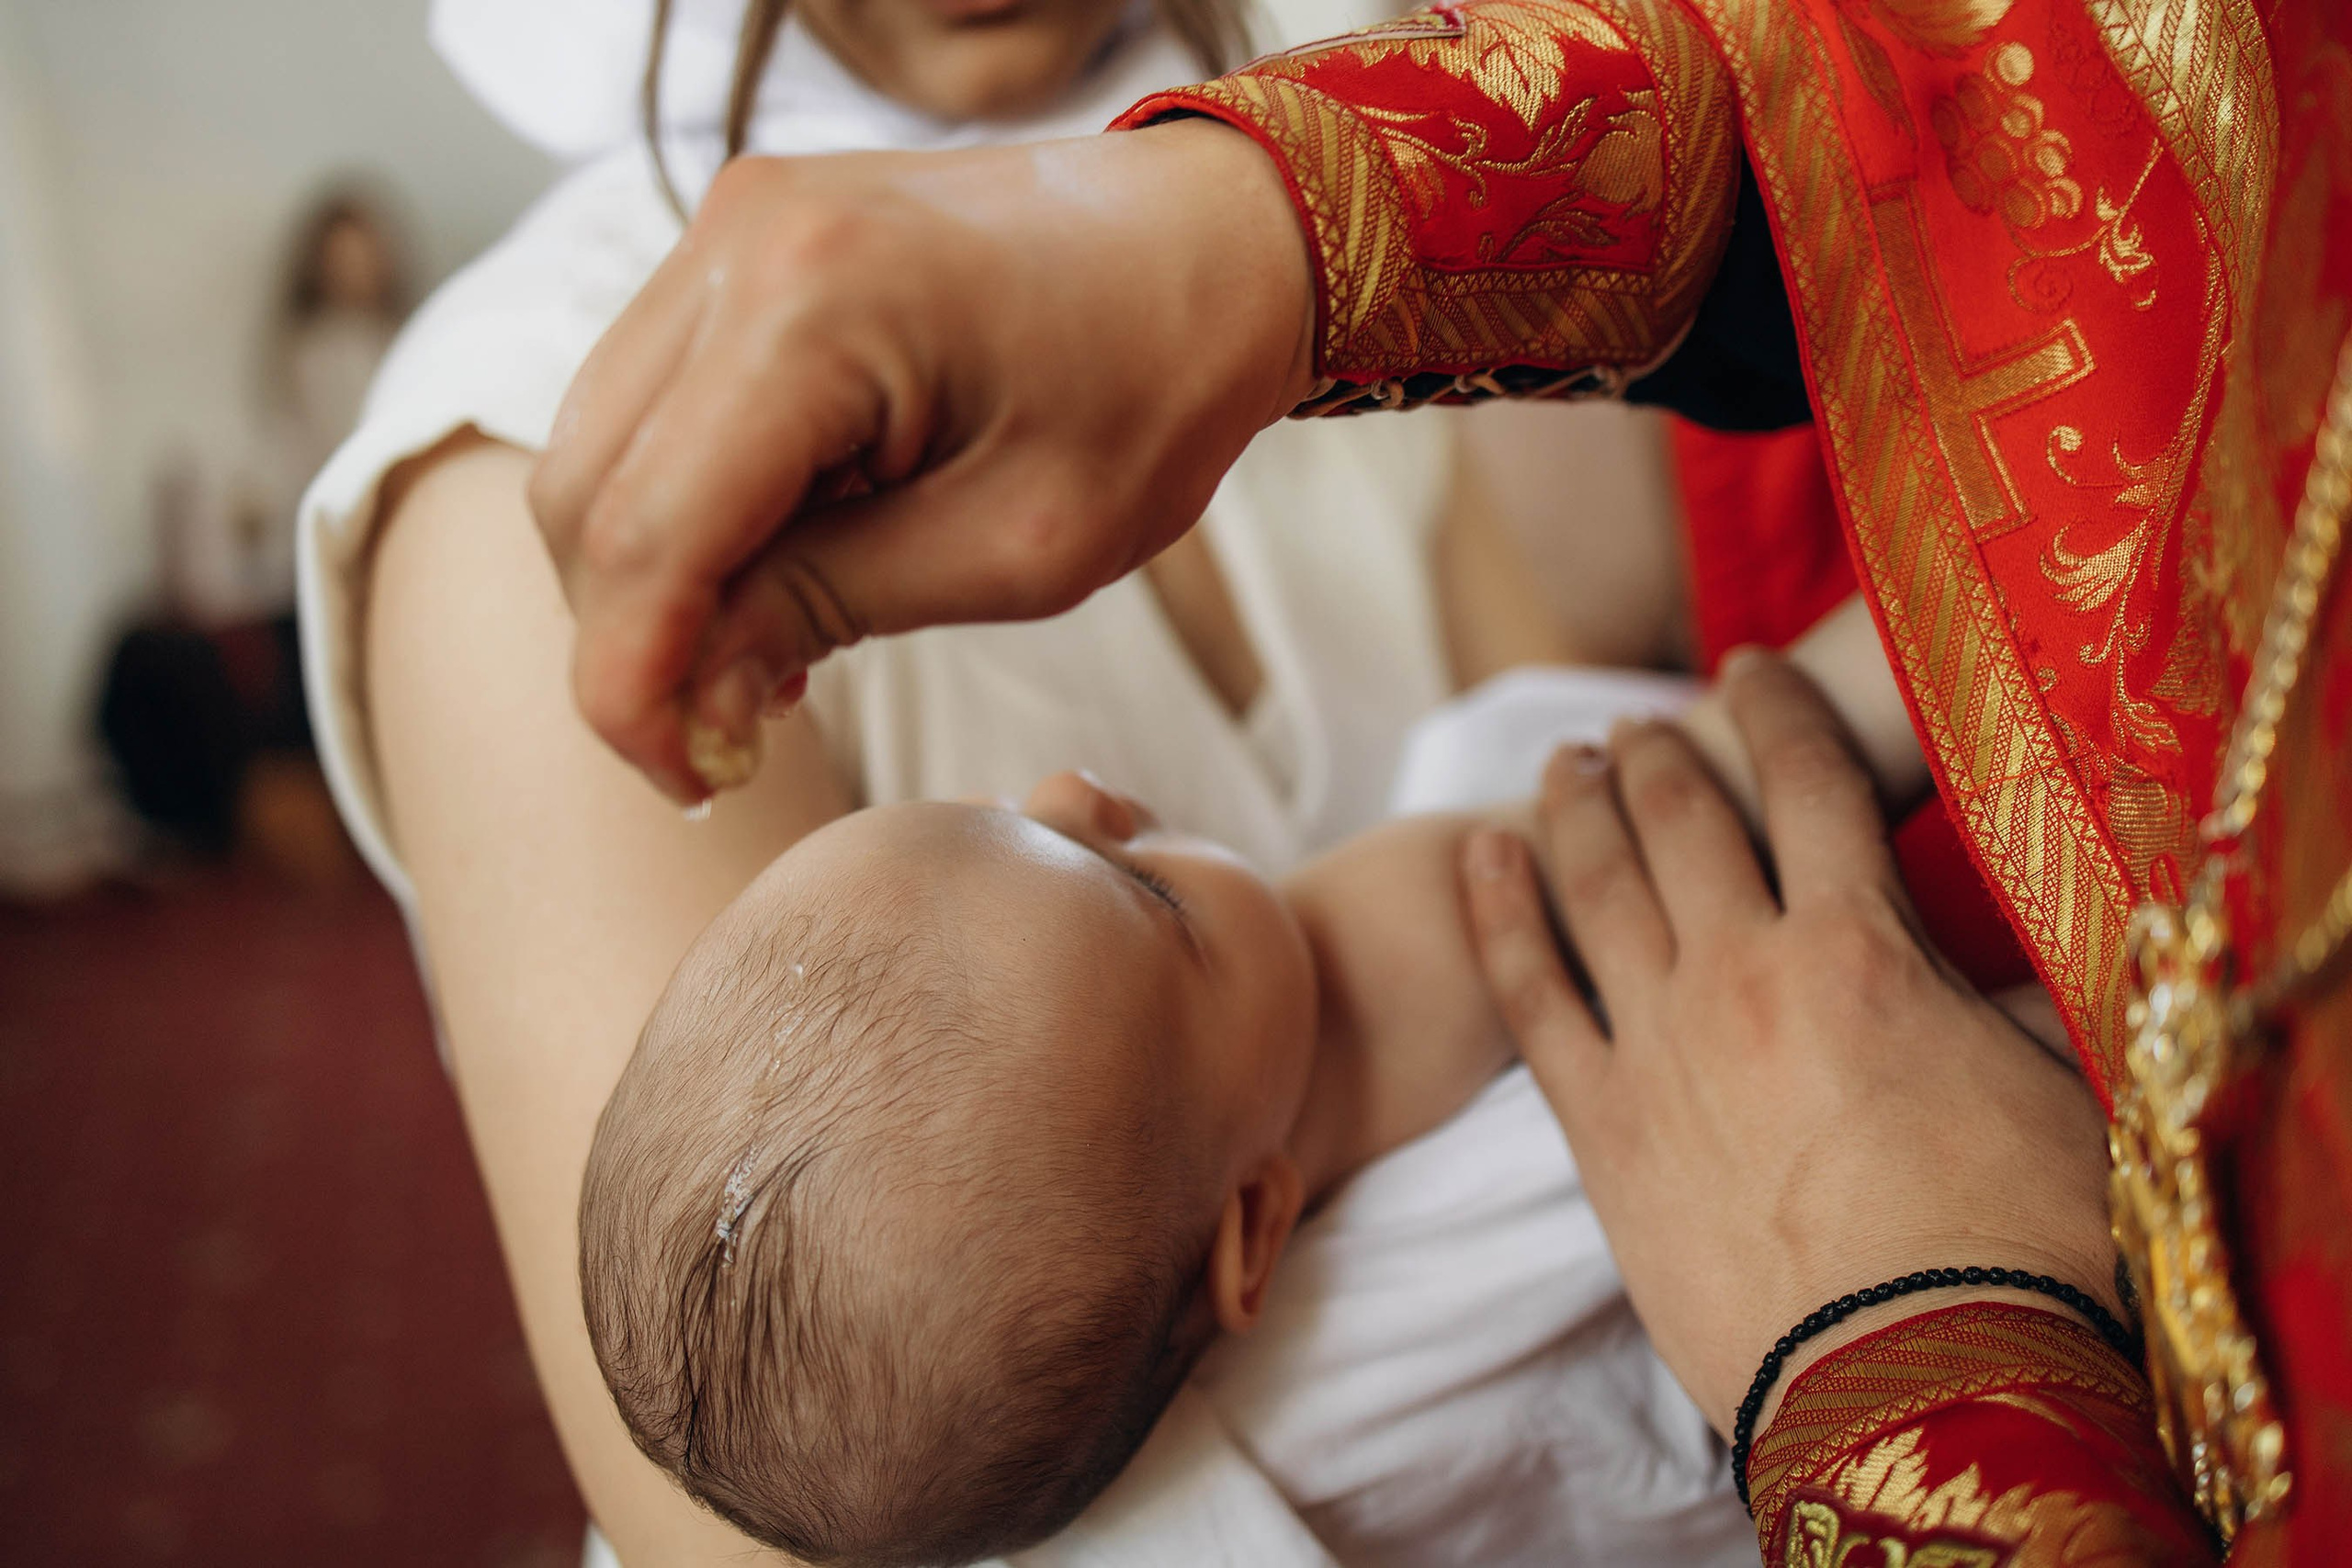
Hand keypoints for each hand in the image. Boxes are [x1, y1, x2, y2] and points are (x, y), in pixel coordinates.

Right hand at [529, 122, 1314, 801]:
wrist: (1218, 241)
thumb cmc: (1158, 389)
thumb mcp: (1018, 548)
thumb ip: (827, 612)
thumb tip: (687, 702)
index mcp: (815, 302)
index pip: (643, 531)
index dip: (631, 685)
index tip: (689, 780)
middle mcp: (739, 239)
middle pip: (585, 489)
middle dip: (633, 639)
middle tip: (730, 740)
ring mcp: (728, 226)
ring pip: (596, 447)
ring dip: (652, 576)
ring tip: (768, 658)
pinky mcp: (740, 243)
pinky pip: (648, 400)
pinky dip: (681, 504)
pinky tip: (773, 570)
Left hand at [1460, 652, 2115, 1433]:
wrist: (1916, 1381)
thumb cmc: (2015, 1249)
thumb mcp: (2051, 1093)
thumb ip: (2006, 1006)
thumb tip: (2022, 960)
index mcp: (1861, 945)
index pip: (1808, 782)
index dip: (1773, 710)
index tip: (1745, 667)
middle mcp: (1744, 969)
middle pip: (1684, 820)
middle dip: (1658, 755)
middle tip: (1635, 726)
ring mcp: (1658, 1041)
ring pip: (1596, 885)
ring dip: (1575, 809)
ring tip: (1562, 762)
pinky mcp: (1599, 1124)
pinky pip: (1526, 992)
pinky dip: (1497, 914)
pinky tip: (1478, 857)